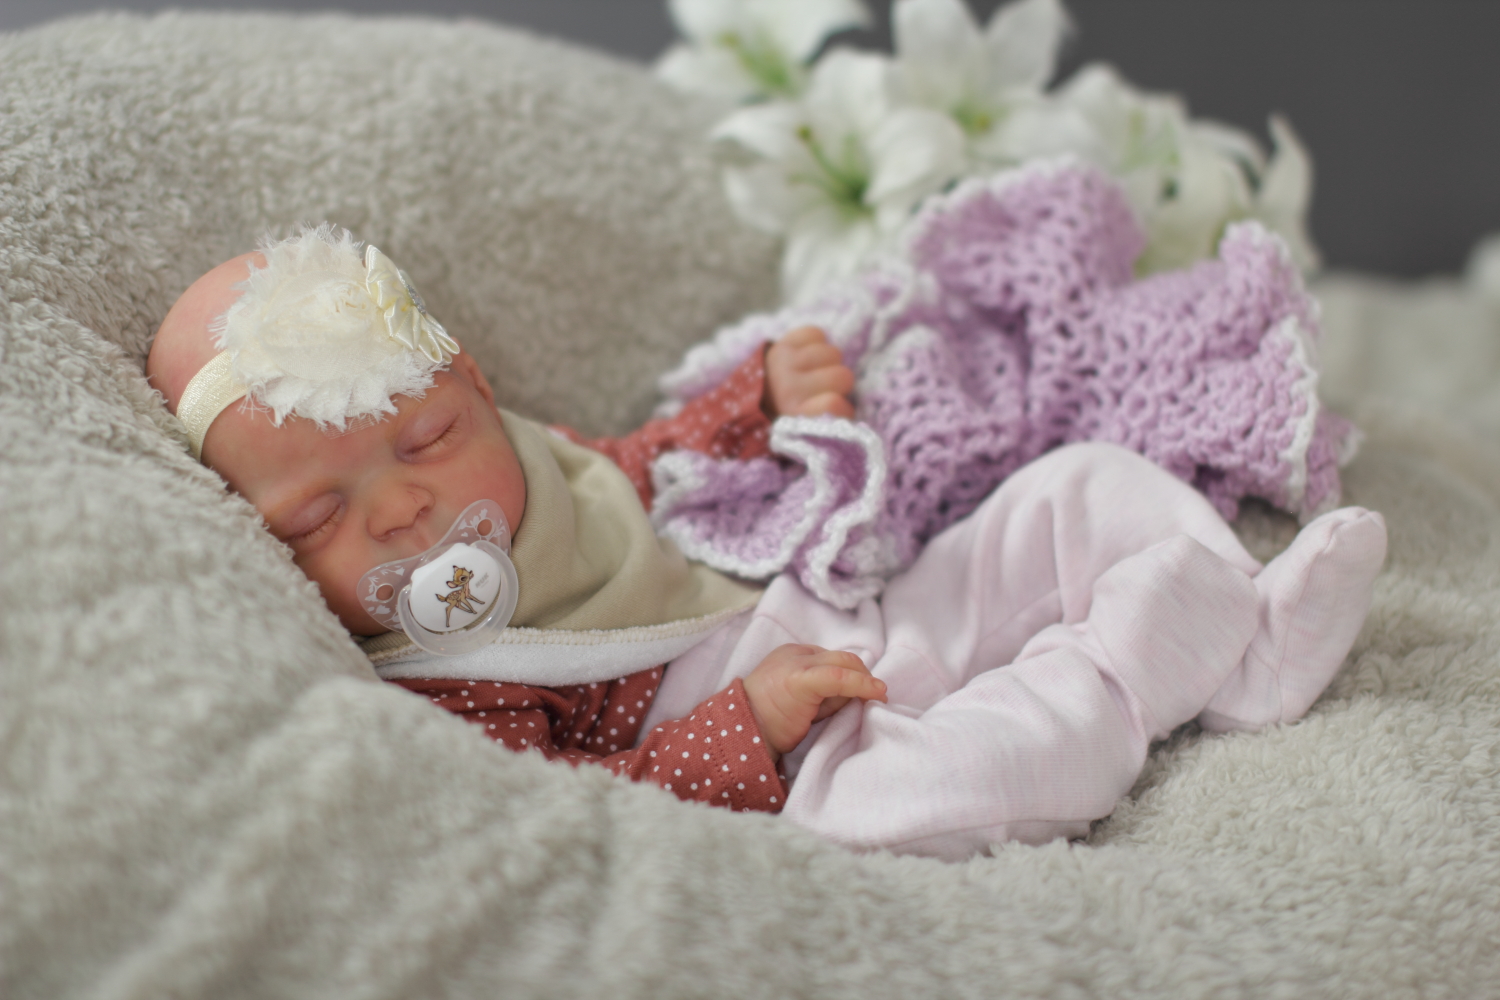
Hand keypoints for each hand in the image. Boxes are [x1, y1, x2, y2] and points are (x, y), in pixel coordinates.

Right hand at [742, 644, 886, 759]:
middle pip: (844, 658)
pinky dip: (863, 684)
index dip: (854, 676)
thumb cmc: (770, 723)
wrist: (743, 733)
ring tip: (875, 701)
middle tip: (877, 698)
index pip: (834, 659)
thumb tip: (857, 695)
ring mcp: (797, 664)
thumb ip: (825, 693)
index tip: (865, 696)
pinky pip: (840, 677)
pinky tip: (876, 693)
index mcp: (794, 655)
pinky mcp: (801, 679)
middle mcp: (797, 653)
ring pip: (845, 664)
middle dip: (864, 678)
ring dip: (866, 682)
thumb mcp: (802, 702)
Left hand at [764, 326, 855, 419]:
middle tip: (827, 387)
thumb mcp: (808, 426)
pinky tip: (809, 355)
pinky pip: (817, 334)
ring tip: (818, 370)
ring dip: (830, 362)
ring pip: (833, 353)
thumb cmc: (794, 412)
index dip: (843, 408)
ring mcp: (785, 362)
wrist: (756, 396)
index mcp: (797, 415)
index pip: (832, 404)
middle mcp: (789, 388)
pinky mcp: (783, 343)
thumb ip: (831, 419)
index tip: (839, 408)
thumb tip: (848, 406)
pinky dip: (818, 343)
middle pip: (842, 376)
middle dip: (840, 382)